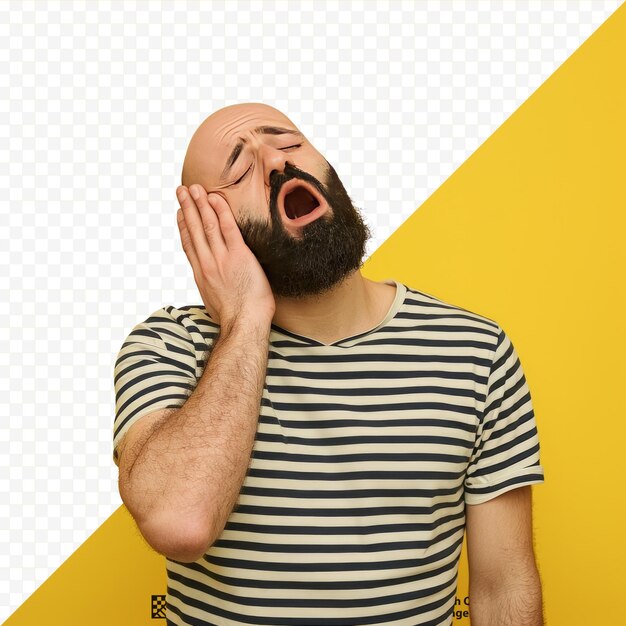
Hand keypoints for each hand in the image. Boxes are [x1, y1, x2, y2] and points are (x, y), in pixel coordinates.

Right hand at [176, 184, 275, 328]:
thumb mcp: (215, 304)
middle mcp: (207, 263)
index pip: (189, 245)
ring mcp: (221, 258)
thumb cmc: (236, 320)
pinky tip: (215, 199)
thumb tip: (215, 287)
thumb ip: (213, 289)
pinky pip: (228, 228)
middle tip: (181, 191)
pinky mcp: (238, 255)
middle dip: (187, 208)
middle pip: (193, 230)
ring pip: (207, 225)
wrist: (244, 324)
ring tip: (194, 188)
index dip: (183, 226)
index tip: (180, 213)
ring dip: (199, 204)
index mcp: (201, 275)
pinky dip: (221, 212)